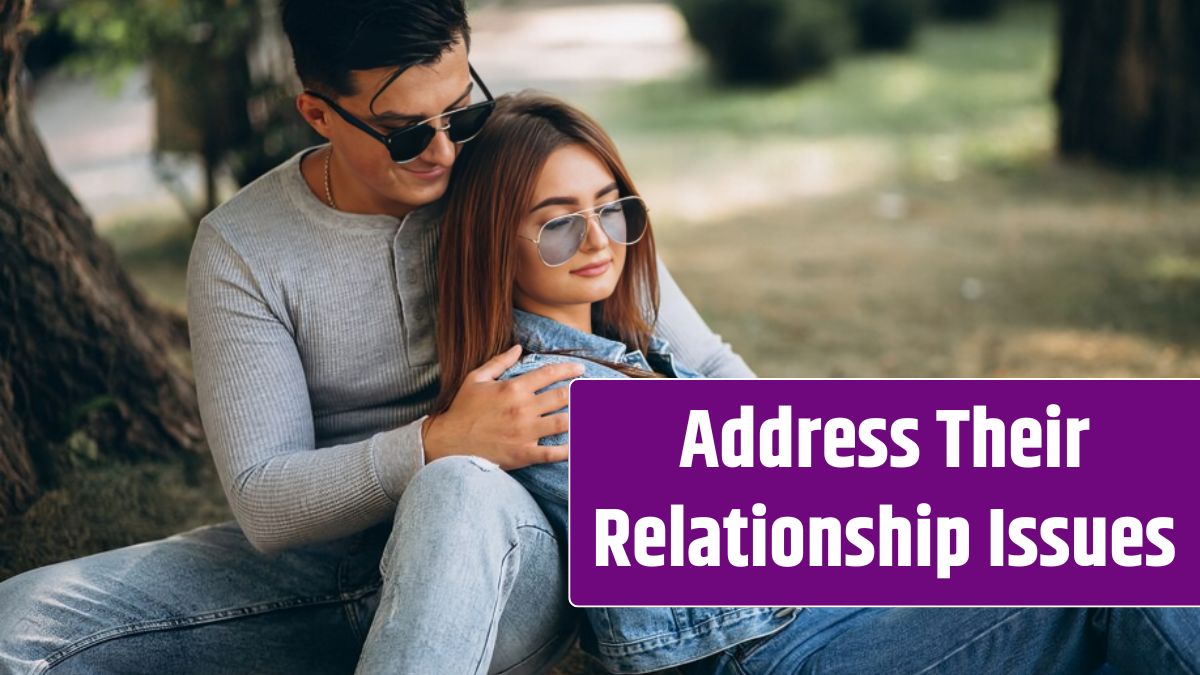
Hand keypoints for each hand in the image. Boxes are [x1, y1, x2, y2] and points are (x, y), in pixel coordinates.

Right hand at [422, 345, 582, 468]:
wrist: (448, 442)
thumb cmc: (462, 410)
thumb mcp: (476, 379)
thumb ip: (499, 362)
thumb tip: (518, 347)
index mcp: (513, 388)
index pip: (548, 373)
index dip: (568, 369)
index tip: (580, 368)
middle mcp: (523, 408)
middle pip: (562, 396)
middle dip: (580, 392)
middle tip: (591, 391)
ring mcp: (525, 432)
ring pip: (563, 422)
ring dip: (580, 417)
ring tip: (592, 414)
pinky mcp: (524, 453)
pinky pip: (553, 453)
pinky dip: (569, 450)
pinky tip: (580, 446)